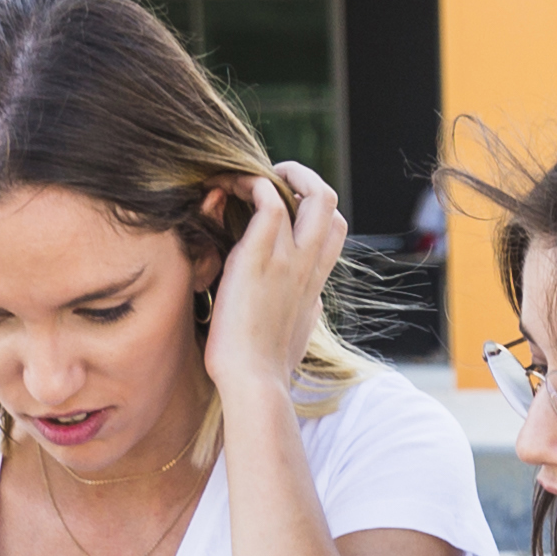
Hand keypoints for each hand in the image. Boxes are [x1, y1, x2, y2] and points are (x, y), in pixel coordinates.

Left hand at [204, 163, 341, 400]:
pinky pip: (268, 200)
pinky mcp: (260, 257)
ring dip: (273, 174)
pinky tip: (223, 191)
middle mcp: (308, 265)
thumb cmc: (266, 367)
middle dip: (301, 178)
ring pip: (310, 193)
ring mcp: (289, 259)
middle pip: (330, 201)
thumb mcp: (297, 335)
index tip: (279, 206)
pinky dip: (249, 184)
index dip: (310, 207)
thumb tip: (315, 304)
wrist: (253, 381)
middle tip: (265, 181)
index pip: (334, 228)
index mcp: (314, 282)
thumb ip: (307, 311)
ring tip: (237, 179)